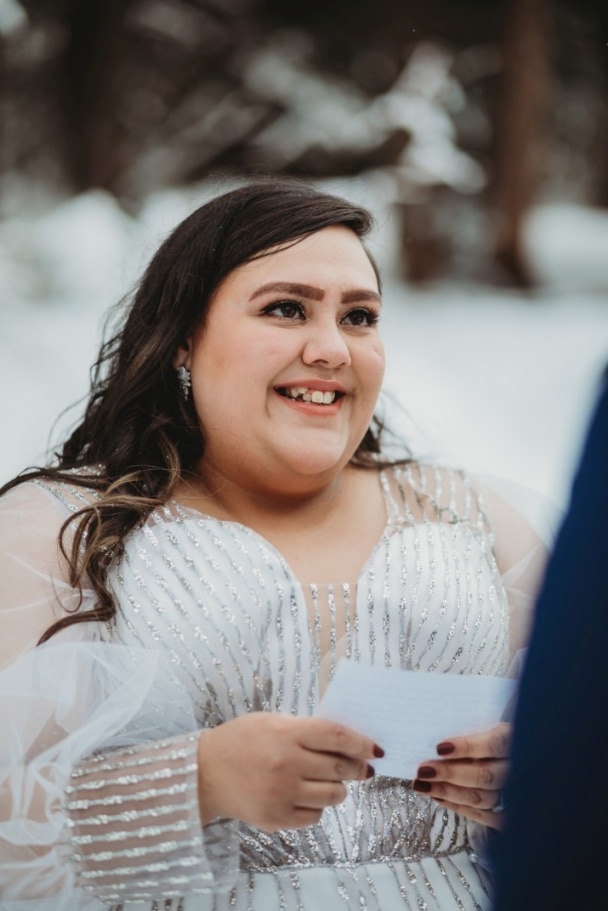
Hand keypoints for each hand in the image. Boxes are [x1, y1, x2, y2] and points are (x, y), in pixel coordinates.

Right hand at [197, 712, 381, 831]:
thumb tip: (346, 743)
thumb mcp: (273, 722)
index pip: (336, 737)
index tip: (376, 749)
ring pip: (333, 795)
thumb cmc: (241, 741)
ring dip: (338, 788)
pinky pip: (314, 816)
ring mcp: (282, 793)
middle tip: (361, 768)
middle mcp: (287, 763)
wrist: (205, 772)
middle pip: (339, 768)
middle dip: (357, 769)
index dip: (361, 744)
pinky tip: (306, 796)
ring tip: (330, 781)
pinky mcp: (277, 818)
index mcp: (287, 733)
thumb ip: (306, 730)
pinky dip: (317, 807)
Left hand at [412, 722, 510, 829]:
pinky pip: (484, 817)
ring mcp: (515, 794)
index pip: (495, 744)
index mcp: (517, 738)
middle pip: (486, 776)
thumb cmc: (493, 730)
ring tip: (422, 785)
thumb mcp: (489, 720)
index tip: (440, 748)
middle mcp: (520, 768)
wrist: (520, 750)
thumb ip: (472, 727)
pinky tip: (438, 798)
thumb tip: (438, 735)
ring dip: (450, 793)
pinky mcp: (508, 813)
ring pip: (483, 798)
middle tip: (422, 770)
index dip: (468, 747)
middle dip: (450, 774)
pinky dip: (460, 808)